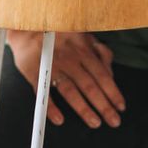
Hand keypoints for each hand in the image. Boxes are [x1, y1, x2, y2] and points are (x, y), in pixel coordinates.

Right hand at [7, 30, 124, 127]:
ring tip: (94, 122)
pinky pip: (43, 93)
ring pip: (70, 91)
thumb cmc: (59, 33)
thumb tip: (110, 72)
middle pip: (89, 86)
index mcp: (82, 50)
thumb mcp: (83, 35)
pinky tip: (59, 119)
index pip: (102, 75)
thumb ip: (99, 52)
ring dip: (83, 108)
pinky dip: (50, 108)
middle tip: (113, 121)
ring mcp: (52, 66)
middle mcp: (69, 59)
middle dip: (103, 105)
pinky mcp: (35, 72)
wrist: (27, 26)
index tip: (120, 106)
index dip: (113, 92)